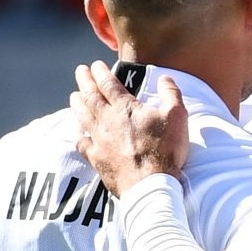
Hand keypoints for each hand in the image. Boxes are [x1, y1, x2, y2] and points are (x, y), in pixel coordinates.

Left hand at [71, 59, 188, 194]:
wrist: (151, 185)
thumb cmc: (165, 150)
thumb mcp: (177, 117)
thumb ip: (171, 93)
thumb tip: (165, 78)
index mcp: (125, 108)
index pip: (108, 84)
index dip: (100, 72)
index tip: (96, 65)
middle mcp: (107, 121)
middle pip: (91, 96)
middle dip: (84, 81)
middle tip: (80, 71)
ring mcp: (99, 140)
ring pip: (83, 116)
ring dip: (77, 103)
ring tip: (74, 95)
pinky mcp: (96, 158)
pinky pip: (81, 143)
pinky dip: (77, 134)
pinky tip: (76, 131)